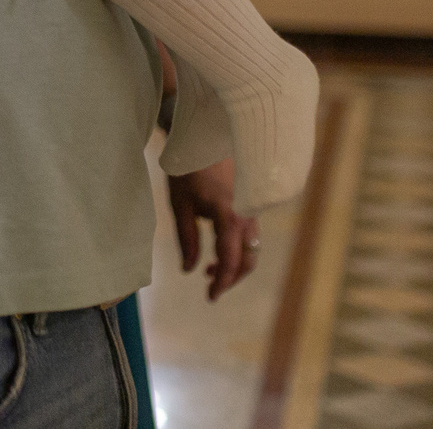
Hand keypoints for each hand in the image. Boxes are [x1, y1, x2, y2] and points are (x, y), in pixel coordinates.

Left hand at [167, 158, 260, 300]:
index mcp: (228, 215)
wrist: (204, 134)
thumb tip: (190, 270)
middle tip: (210, 288)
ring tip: (208, 269)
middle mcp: (247, 214)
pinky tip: (217, 249)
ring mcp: (252, 208)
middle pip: (248, 259)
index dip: (222, 282)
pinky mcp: (250, 203)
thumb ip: (187, 239)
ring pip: (252, 248)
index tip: (211, 297)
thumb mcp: (180, 204)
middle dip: (231, 278)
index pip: (230, 259)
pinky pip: (250, 234)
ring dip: (234, 264)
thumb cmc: (188, 168)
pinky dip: (238, 248)